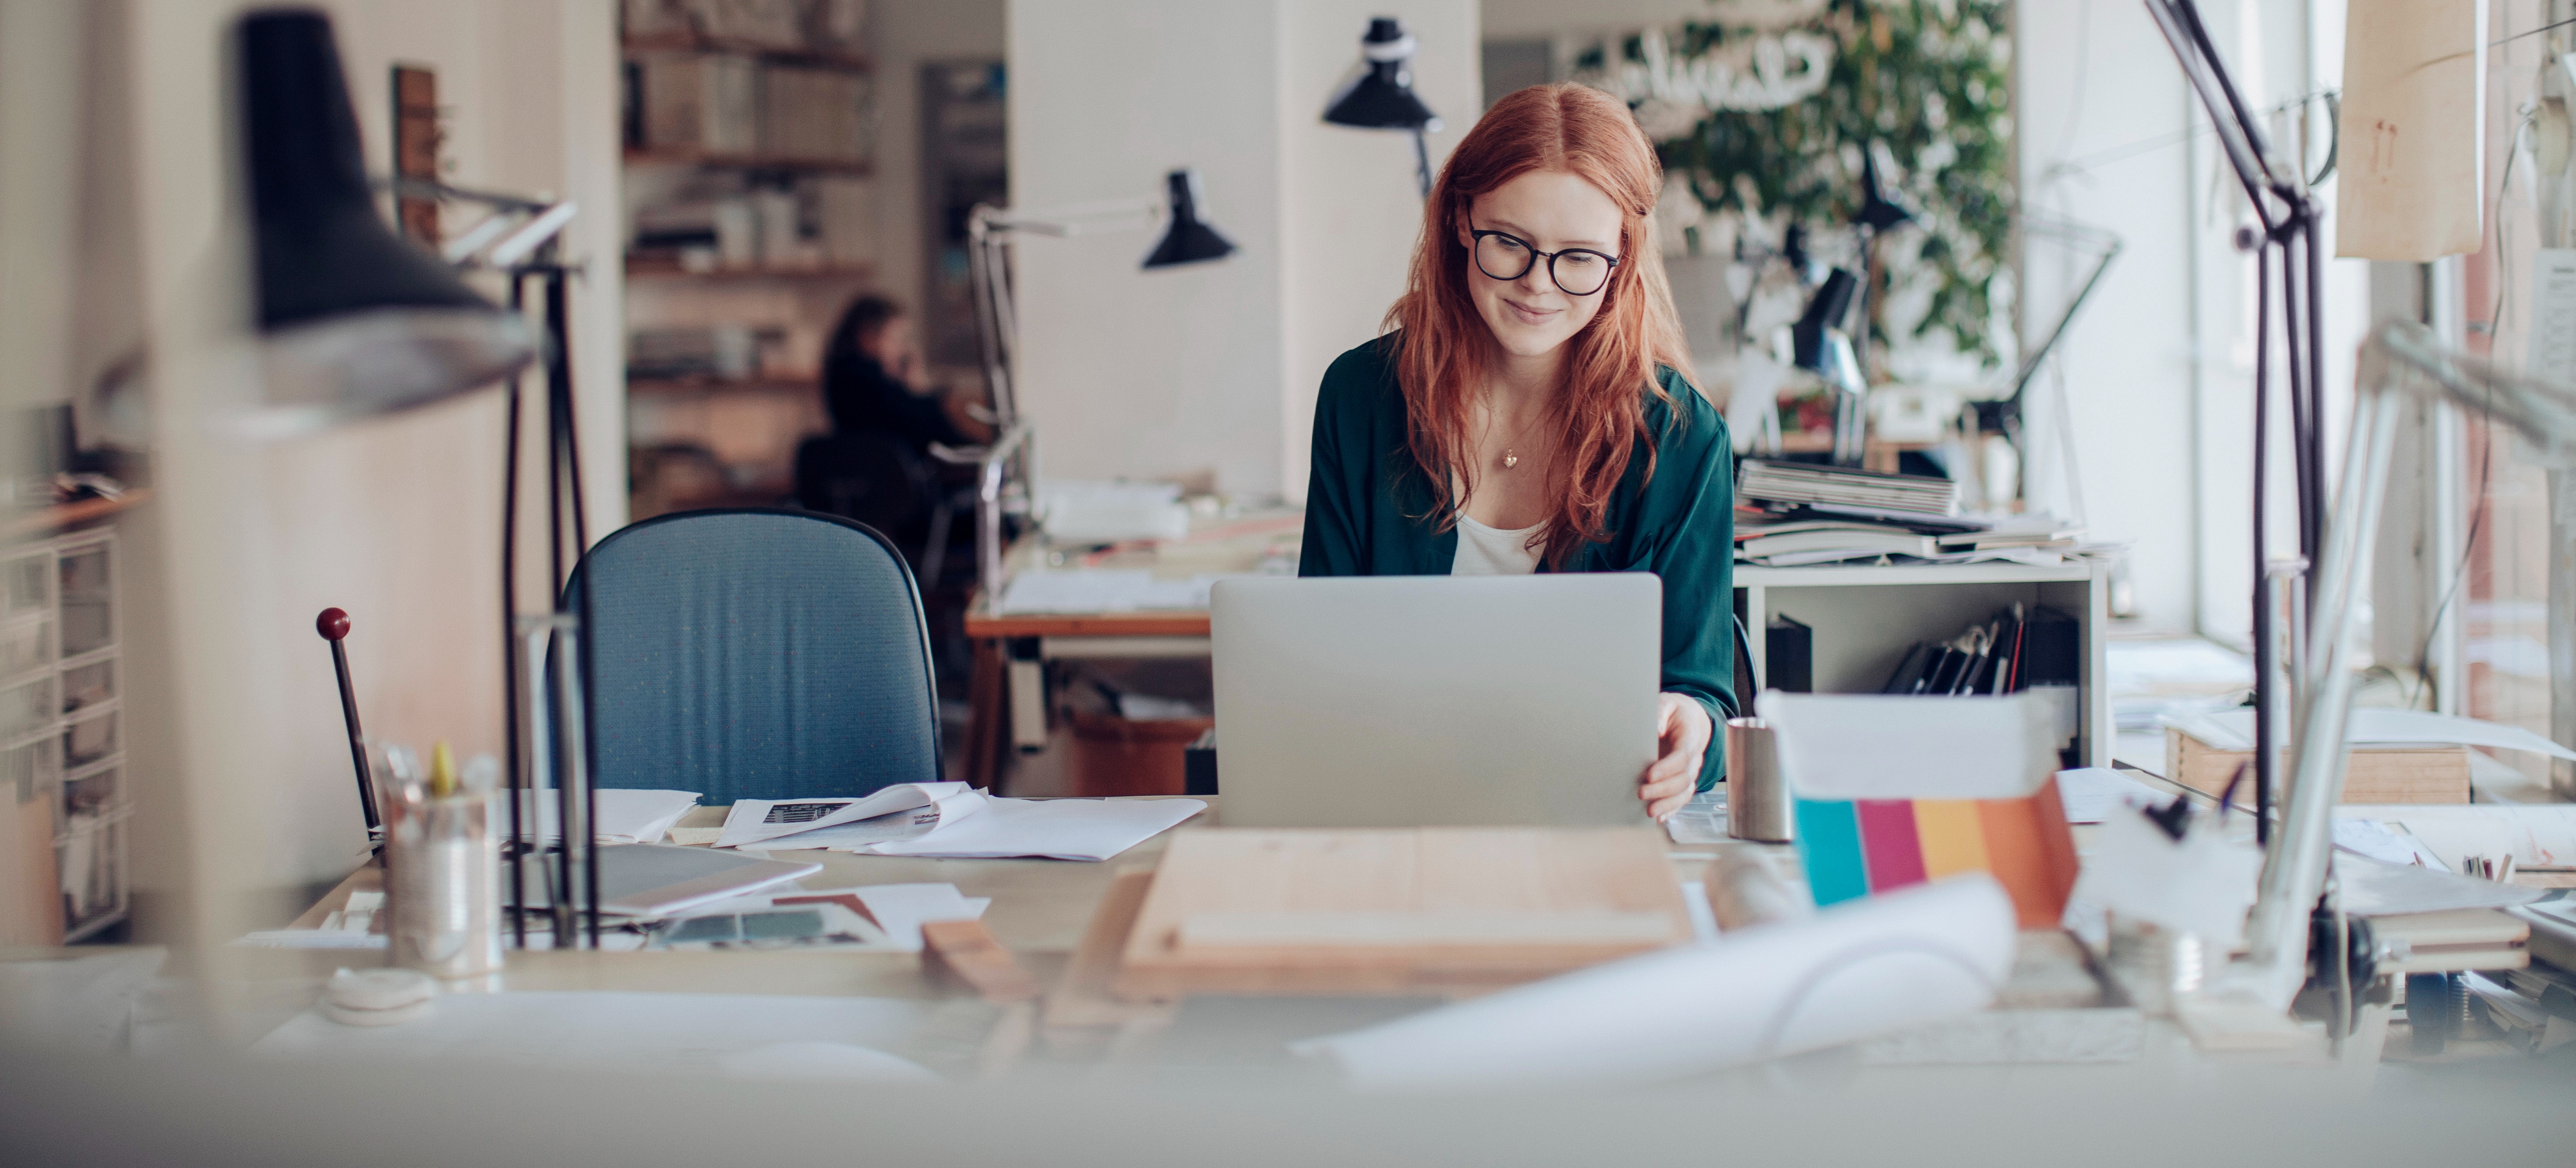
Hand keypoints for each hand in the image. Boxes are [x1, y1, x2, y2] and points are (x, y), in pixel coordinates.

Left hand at [1640, 693, 1711, 820]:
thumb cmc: (1674, 711)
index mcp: (1690, 735)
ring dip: (1667, 803)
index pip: (1683, 755)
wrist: (1688, 719)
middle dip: (1663, 788)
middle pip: (1684, 777)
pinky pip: (1682, 798)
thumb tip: (1656, 729)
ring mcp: (1690, 771)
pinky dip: (1672, 809)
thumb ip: (1660, 712)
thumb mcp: (1667, 703)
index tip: (1650, 774)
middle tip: (1642, 792)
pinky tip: (1660, 817)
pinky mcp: (1683, 780)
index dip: (1668, 767)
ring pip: (1684, 791)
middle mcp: (1694, 757)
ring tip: (1650, 811)